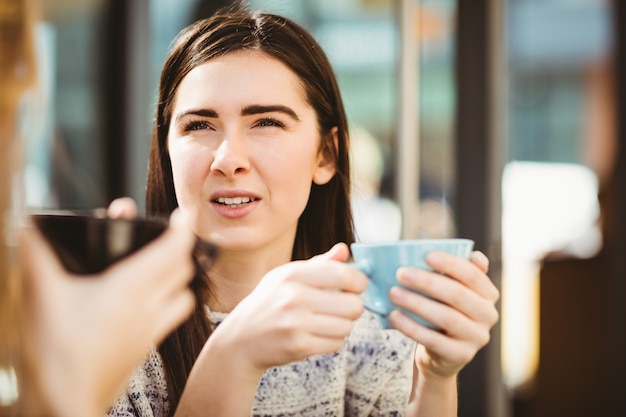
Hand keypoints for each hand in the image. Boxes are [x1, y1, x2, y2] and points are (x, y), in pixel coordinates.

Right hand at [18, 205, 196, 416]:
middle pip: (183, 271)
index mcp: (131, 289)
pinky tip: (142, 305)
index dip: (182, 229)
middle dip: (179, 249)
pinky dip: (168, 304)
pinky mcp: (144, 351)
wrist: (63, 406)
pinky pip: (169, 320)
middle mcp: (150, 309)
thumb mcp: (42, 296)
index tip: (181, 216)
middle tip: (164, 237)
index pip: (173, 250)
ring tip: (160, 269)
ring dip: (178, 280)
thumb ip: (36, 256)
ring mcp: (151, 332)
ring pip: (184, 298)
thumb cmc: (55, 353)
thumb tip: (26, 227)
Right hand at [212, 243, 366, 372]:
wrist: (241, 339)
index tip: (357, 286)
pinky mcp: (298, 346)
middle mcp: (294, 297)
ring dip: (342, 326)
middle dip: (353, 307)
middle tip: (343, 307)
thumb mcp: (286, 276)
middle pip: (353, 305)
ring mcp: (296, 323)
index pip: (344, 275)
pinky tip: (317, 335)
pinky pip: (336, 344)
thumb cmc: (268, 303)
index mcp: (292, 274)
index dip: (359, 282)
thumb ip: (319, 264)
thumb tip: (343, 249)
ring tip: (326, 322)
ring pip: (347, 326)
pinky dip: (332, 341)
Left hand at [388, 250, 498, 378]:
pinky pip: (434, 340)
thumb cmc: (442, 312)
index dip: (450, 263)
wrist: (439, 354)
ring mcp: (477, 337)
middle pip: (457, 294)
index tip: (426, 255)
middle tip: (401, 273)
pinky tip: (395, 316)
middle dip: (427, 282)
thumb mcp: (450, 292)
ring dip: (417, 303)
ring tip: (393, 293)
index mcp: (488, 294)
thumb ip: (453, 272)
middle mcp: (488, 315)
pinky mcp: (461, 355)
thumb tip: (468, 252)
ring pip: (446, 317)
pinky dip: (412, 327)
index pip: (472, 274)